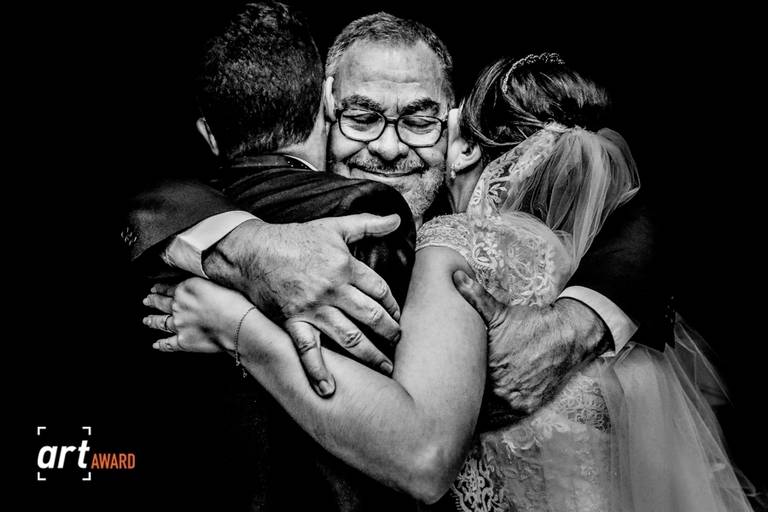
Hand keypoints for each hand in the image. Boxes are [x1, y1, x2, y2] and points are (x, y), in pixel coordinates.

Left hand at [143, 278, 252, 354]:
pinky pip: (168, 344)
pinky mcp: (183, 341)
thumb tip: (196, 287)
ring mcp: (178, 324)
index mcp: (186, 288)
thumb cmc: (233, 303)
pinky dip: (161, 345)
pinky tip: (156, 345)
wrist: (236, 324)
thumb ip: (201, 285)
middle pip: (161, 303)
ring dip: (152, 321)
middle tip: (147, 300)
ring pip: (160, 322)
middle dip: (153, 301)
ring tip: (146, 320)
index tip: (155, 288)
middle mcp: (178, 306)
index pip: (169, 287)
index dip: (161, 288)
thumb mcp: (216, 283)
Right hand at [202, 214, 402, 395]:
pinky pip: (308, 349)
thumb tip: (396, 219)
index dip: (393, 305)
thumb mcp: (334, 226)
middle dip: (389, 332)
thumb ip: (368, 224)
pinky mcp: (293, 321)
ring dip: (370, 355)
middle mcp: (333, 290)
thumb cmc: (295, 238)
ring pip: (349, 336)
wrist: (253, 251)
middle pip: (371, 315)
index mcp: (345, 266)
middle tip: (398, 342)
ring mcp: (313, 308)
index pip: (380, 290)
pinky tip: (328, 389)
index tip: (397, 315)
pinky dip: (317, 371)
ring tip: (385, 367)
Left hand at [452, 270, 604, 413]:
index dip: (445, 386)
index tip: (435, 387)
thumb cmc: (530, 323)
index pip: (458, 385)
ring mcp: (515, 400)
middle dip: (457, 402)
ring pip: (485, 416)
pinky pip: (503, 420)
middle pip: (470, 403)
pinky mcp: (527, 407)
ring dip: (474, 414)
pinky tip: (481, 417)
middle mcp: (502, 387)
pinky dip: (492, 419)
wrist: (567, 335)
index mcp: (488, 365)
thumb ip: (474, 296)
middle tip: (440, 404)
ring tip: (457, 414)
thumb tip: (455, 276)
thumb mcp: (500, 311)